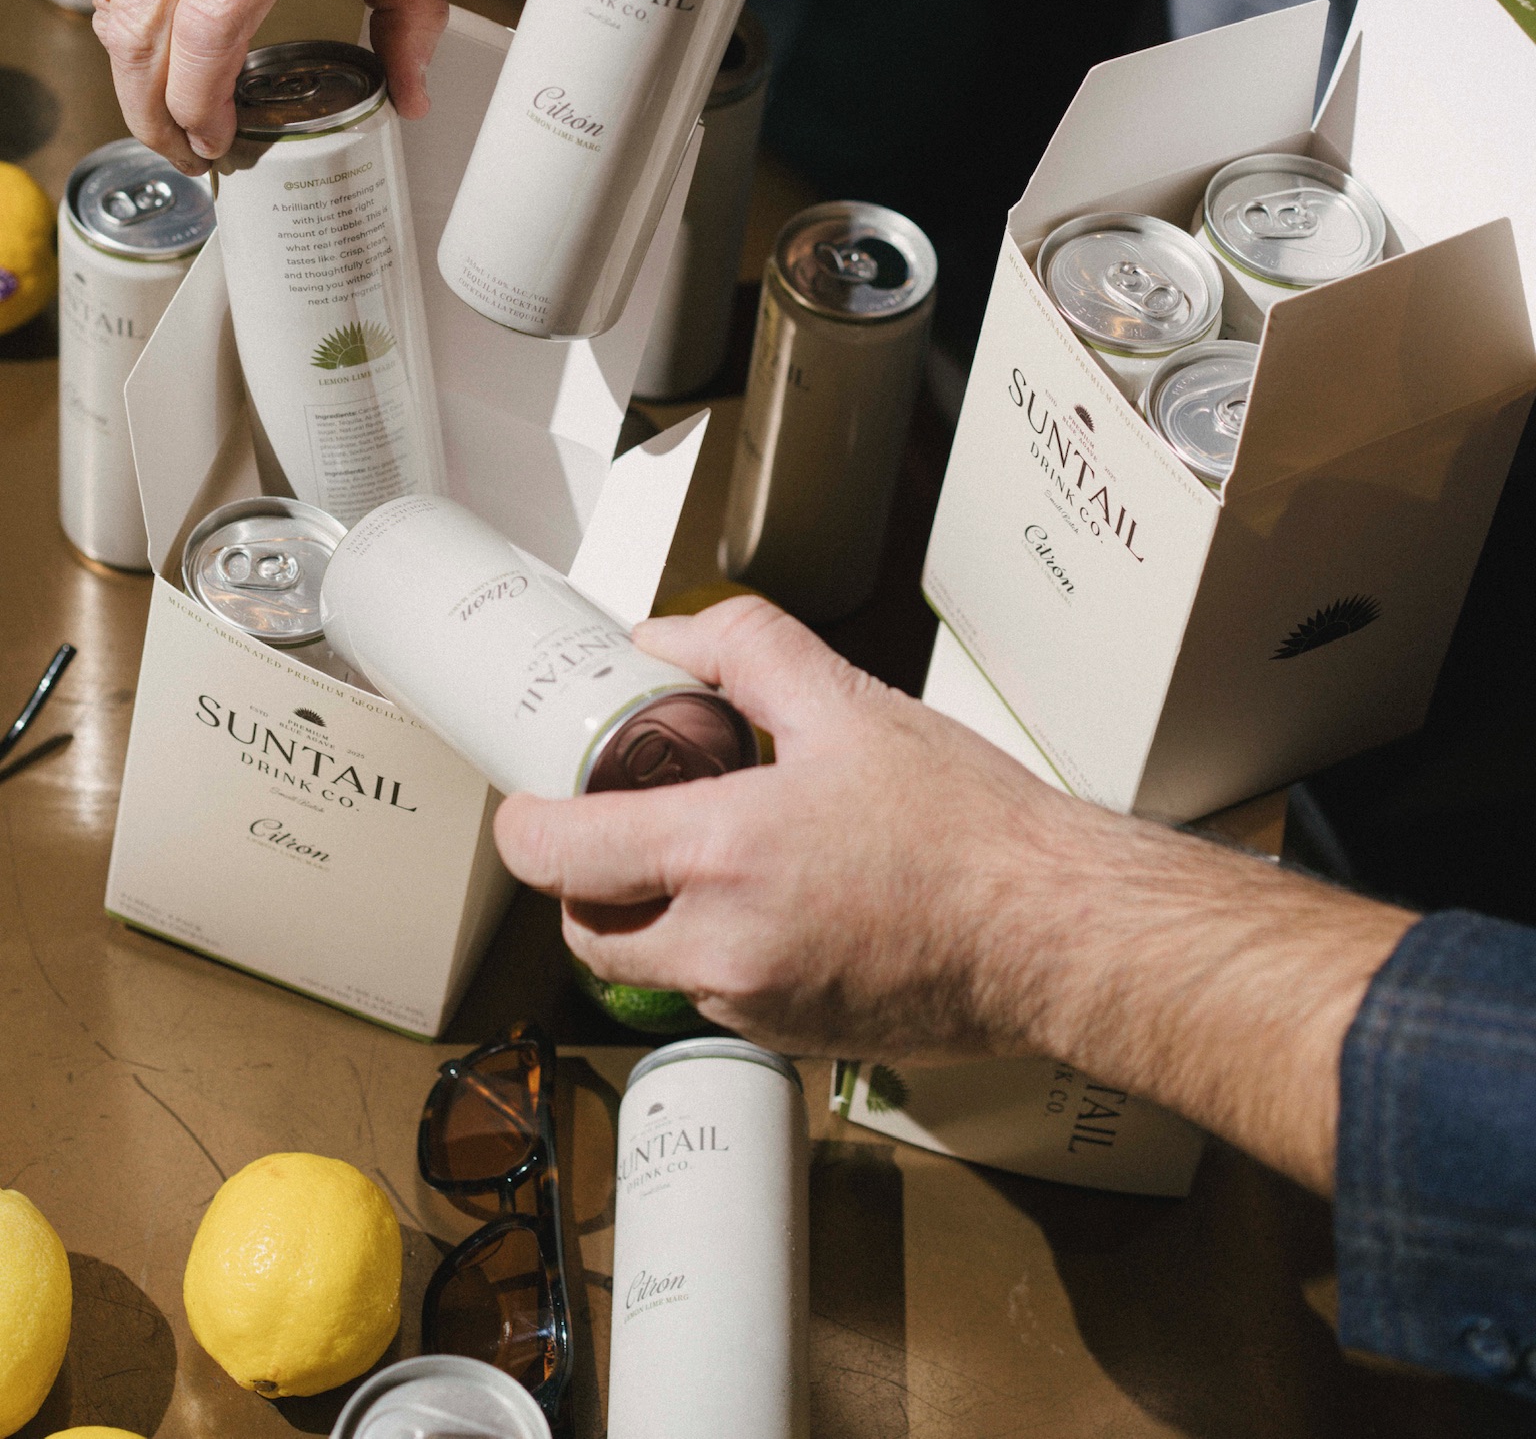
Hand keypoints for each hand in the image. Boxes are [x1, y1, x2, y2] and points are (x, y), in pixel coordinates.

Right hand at [70, 0, 445, 172]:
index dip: (198, 106)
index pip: (206, 32)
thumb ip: (410, 7)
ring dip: (137, 64)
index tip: (215, 143)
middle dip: (153, 114)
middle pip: (140, 38)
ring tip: (174, 93)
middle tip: (183, 148)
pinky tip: (167, 0)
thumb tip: (409, 98)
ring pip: (113, 4)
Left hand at [497, 595, 1061, 1059]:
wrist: (1052, 931)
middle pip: (588, 930)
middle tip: (615, 825)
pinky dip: (719, 950)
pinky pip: (718, 995)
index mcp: (724, 855)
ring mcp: (755, 1004)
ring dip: (656, 916)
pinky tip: (781, 900)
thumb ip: (744, 650)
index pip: (559, 856)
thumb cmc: (971, 830)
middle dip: (582, 880)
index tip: (528, 803)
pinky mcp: (792, 1041)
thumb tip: (665, 638)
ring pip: (654, 966)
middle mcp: (722, 946)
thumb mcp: (850, 702)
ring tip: (716, 853)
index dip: (522, 826)